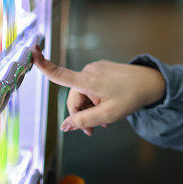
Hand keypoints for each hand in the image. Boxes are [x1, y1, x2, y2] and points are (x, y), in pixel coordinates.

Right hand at [31, 47, 165, 135]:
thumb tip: (64, 127)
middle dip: (80, 114)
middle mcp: (89, 71)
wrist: (151, 83)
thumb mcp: (108, 115)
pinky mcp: (101, 70)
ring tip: (104, 121)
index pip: (61, 74)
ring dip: (89, 109)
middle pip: (73, 97)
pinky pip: (91, 88)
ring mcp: (95, 69)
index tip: (31, 52)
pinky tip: (107, 109)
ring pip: (82, 94)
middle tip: (93, 131)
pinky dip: (95, 100)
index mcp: (89, 80)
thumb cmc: (131, 97)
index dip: (44, 65)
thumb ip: (85, 121)